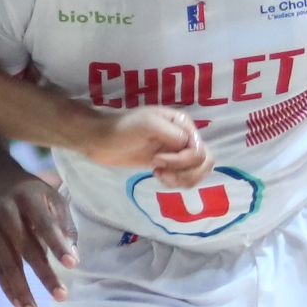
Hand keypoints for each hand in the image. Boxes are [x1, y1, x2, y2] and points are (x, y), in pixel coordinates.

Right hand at [0, 167, 76, 306]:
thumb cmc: (32, 193)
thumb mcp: (51, 197)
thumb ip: (64, 225)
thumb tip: (73, 257)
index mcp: (28, 197)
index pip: (45, 224)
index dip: (58, 244)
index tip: (73, 264)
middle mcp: (6, 212)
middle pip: (26, 248)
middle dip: (44, 274)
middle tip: (62, 296)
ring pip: (8, 263)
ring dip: (22, 290)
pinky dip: (7, 287)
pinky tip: (19, 305)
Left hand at [79, 105, 206, 186]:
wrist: (101, 141)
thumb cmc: (122, 129)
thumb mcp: (148, 124)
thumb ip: (173, 134)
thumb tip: (187, 146)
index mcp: (183, 123)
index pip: (199, 150)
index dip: (181, 160)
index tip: (157, 160)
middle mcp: (185, 136)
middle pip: (204, 161)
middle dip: (186, 172)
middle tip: (161, 172)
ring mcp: (177, 151)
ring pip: (198, 171)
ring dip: (183, 179)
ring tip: (161, 177)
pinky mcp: (168, 164)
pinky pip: (185, 177)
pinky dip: (177, 182)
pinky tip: (158, 177)